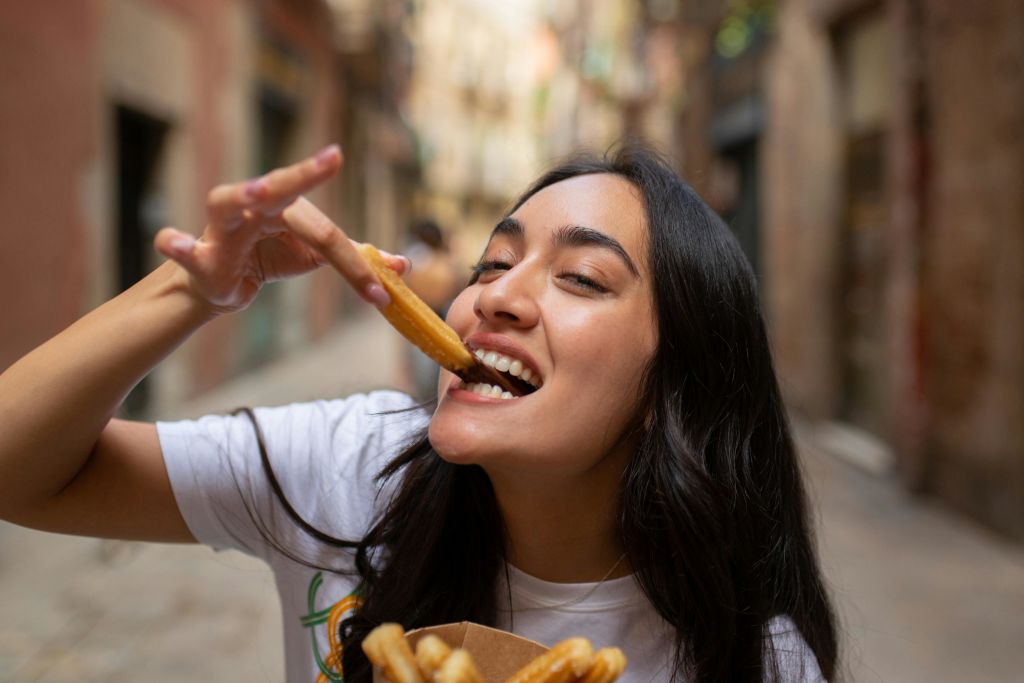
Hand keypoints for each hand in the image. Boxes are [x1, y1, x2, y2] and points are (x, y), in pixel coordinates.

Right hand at [154, 144, 405, 314]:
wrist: (222, 285)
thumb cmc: (270, 258)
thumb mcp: (314, 256)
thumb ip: (355, 257)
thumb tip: (402, 265)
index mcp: (287, 206)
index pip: (326, 230)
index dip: (356, 262)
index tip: (383, 286)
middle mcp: (254, 206)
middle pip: (283, 190)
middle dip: (306, 176)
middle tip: (332, 160)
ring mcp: (223, 227)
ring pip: (228, 202)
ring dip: (244, 195)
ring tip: (258, 193)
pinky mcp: (200, 255)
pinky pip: (181, 246)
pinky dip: (175, 243)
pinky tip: (171, 242)